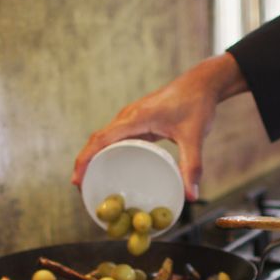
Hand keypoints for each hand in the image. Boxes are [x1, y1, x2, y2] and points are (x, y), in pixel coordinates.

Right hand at [71, 53, 247, 199]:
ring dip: (93, 157)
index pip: (101, 139)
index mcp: (136, 117)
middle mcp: (128, 116)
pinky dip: (107, 151)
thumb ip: (192, 166)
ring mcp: (131, 117)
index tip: (77, 180)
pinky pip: (115, 137)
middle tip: (82, 189)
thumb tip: (191, 196)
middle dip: (85, 163)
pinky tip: (110, 167)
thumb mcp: (194, 137)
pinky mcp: (138, 120)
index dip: (85, 159)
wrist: (202, 83)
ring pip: (104, 138)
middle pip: (97, 140)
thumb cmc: (197, 105)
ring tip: (91, 181)